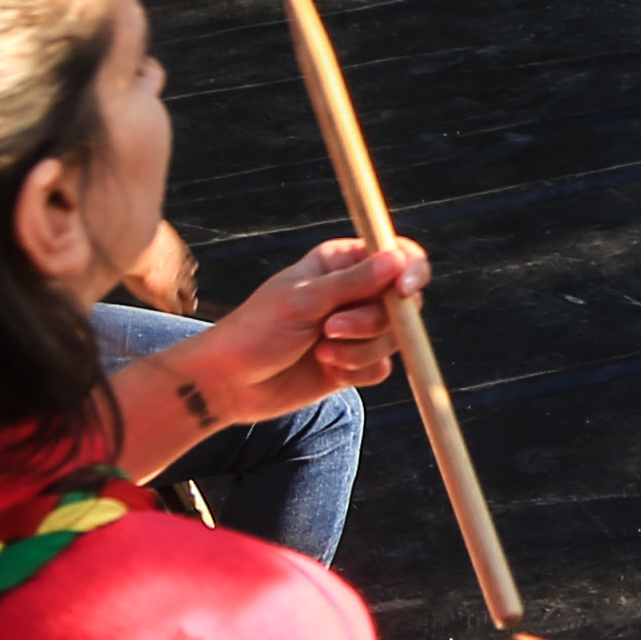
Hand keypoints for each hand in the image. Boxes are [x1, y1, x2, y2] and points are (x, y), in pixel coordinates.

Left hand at [144, 234, 419, 428]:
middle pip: (402, 303)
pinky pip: (381, 367)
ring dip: (359, 350)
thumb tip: (397, 259)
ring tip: (320, 352)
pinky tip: (326, 369)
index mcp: (342, 264)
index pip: (398, 255)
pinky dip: (356, 370)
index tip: (403, 290)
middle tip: (331, 329)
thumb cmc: (257, 331)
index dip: (410, 270)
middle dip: (372, 321)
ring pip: (393, 339)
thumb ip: (353, 282)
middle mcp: (355, 293)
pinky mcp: (355, 363)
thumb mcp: (302, 301)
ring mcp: (356, 330)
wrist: (231, 384)